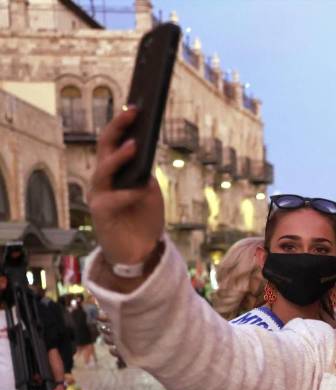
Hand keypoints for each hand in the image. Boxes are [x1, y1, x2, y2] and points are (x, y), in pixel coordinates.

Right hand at [89, 105, 164, 264]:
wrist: (140, 252)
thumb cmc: (144, 219)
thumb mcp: (150, 192)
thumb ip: (146, 174)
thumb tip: (146, 154)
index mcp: (115, 170)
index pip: (116, 141)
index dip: (123, 123)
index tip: (136, 105)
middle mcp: (103, 178)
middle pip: (105, 146)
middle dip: (119, 127)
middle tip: (133, 111)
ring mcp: (99, 194)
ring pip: (104, 169)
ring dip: (120, 156)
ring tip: (136, 145)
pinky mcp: (100, 213)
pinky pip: (113, 199)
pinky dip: (128, 194)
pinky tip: (140, 189)